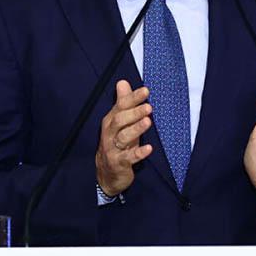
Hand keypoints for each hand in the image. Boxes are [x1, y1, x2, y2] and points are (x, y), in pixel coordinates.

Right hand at [95, 80, 154, 196]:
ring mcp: (113, 148)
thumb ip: (122, 102)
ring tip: (148, 122)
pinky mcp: (119, 163)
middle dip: (134, 113)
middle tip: (148, 107)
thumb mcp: (119, 122)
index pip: (121, 106)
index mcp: (111, 121)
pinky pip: (128, 158)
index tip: (145, 91)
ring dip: (136, 129)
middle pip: (120, 120)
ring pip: (123, 137)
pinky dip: (138, 153)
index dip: (133, 98)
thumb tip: (122, 82)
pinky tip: (148, 148)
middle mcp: (110, 133)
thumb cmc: (116, 143)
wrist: (106, 173)